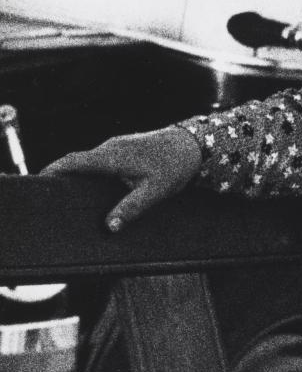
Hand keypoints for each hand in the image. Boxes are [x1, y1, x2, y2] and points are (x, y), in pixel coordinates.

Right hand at [42, 127, 202, 230]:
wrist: (191, 145)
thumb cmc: (174, 168)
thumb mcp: (154, 192)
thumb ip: (132, 209)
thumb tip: (110, 227)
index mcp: (111, 157)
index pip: (73, 161)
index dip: (54, 170)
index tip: (39, 181)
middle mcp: (109, 148)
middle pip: (77, 161)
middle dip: (62, 176)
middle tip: (51, 195)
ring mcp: (115, 146)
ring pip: (89, 161)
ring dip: (78, 174)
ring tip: (69, 195)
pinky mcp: (122, 148)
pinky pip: (100, 160)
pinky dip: (92, 172)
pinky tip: (95, 189)